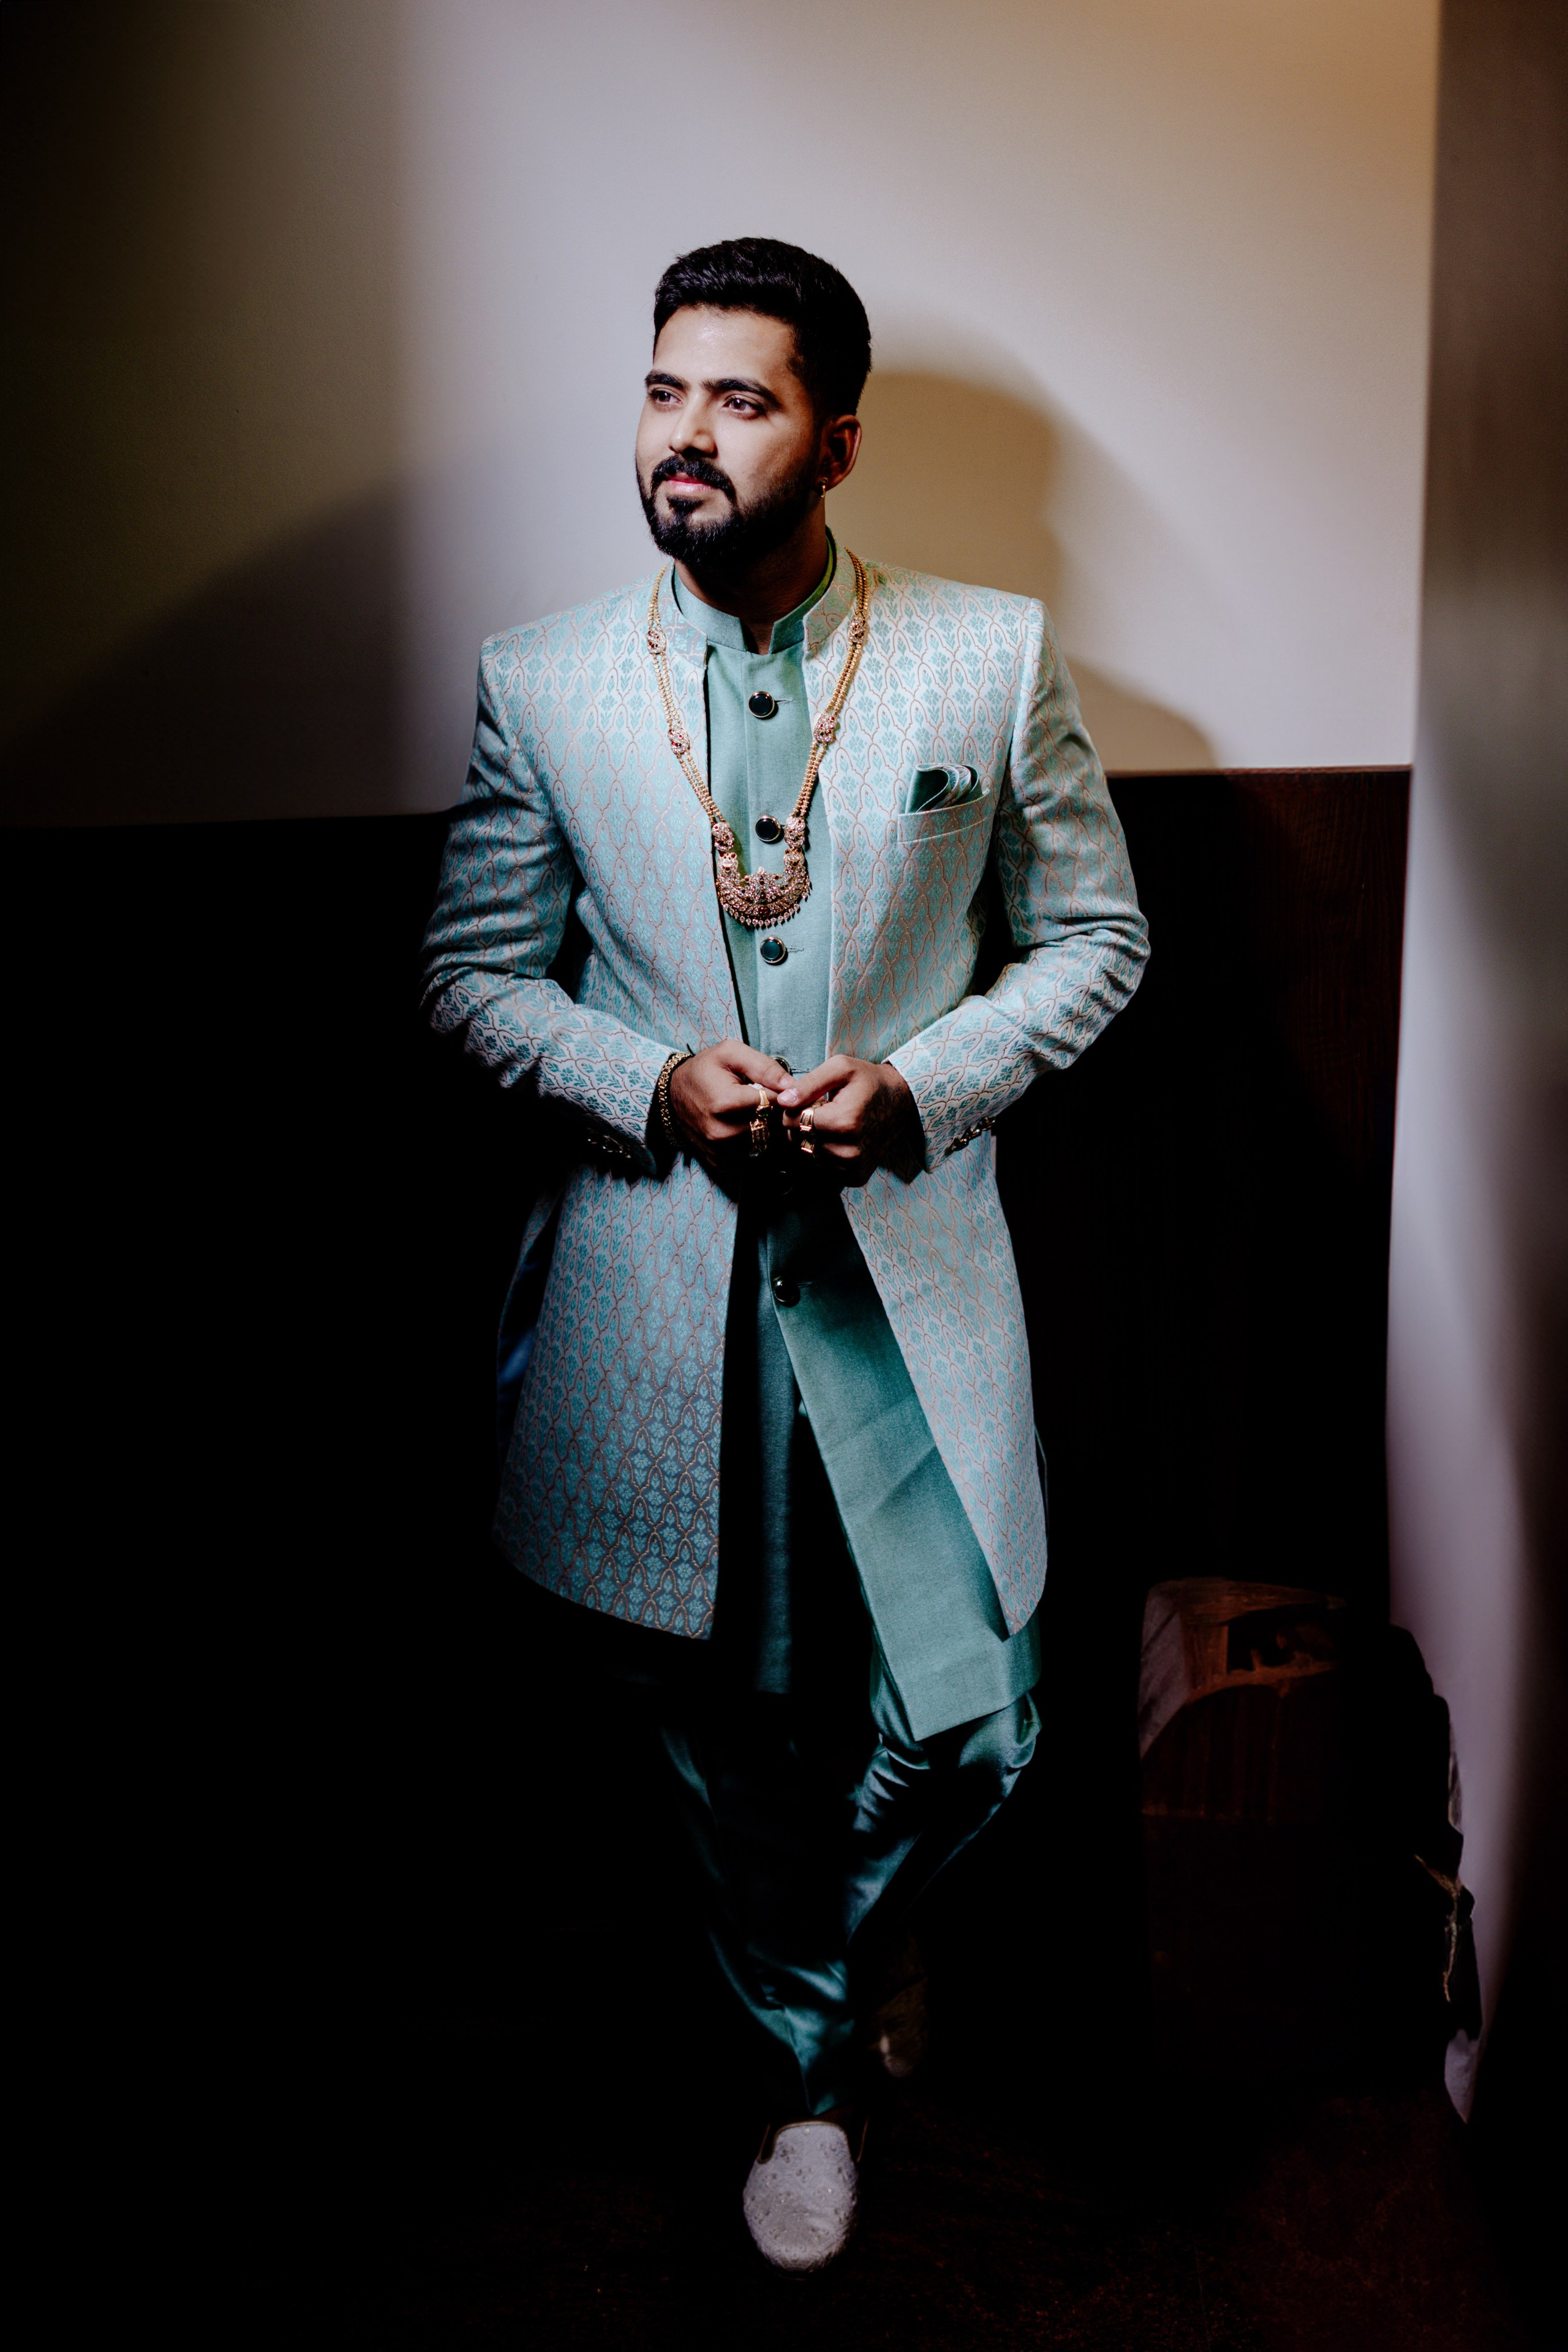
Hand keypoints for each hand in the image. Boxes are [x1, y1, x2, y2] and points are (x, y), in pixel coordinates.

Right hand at [668, 1039, 792, 1167]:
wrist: (672, 1095)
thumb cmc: (704, 1070)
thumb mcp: (730, 1053)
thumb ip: (763, 1066)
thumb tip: (791, 1086)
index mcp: (725, 1102)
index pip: (772, 1102)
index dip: (777, 1093)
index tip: (772, 1087)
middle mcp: (722, 1131)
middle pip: (769, 1124)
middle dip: (770, 1112)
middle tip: (760, 1099)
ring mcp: (719, 1149)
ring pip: (762, 1141)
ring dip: (762, 1128)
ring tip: (749, 1112)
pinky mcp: (719, 1161)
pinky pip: (749, 1154)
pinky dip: (750, 1142)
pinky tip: (741, 1126)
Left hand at [776, 1056, 924, 1186]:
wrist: (900, 1102)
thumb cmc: (868, 1081)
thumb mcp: (841, 1069)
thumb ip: (809, 1084)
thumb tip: (783, 1101)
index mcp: (844, 1122)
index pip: (792, 1121)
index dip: (796, 1108)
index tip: (813, 1100)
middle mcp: (849, 1151)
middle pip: (798, 1139)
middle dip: (803, 1124)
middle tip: (825, 1110)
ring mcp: (853, 1167)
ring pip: (809, 1154)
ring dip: (814, 1138)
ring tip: (834, 1123)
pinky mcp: (856, 1177)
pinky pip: (823, 1165)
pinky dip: (826, 1152)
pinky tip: (841, 1138)